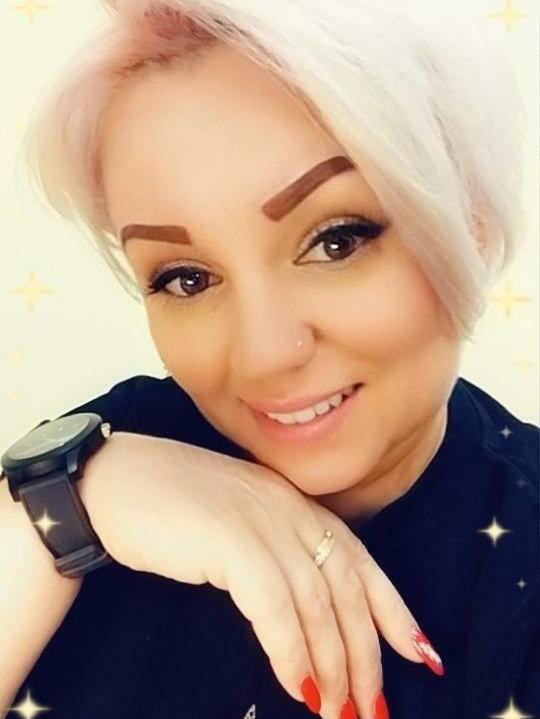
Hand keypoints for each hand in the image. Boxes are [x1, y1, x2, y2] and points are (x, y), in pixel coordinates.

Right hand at [81, 431, 426, 718]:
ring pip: (316, 602)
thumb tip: (304, 620)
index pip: (359, 560)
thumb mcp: (239, 522)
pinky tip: (296, 686)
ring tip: (336, 712)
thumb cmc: (172, 507)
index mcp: (294, 503)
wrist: (116, 480)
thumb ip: (275, 554)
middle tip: (372, 707)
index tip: (419, 652)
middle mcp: (287, 509)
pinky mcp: (229, 539)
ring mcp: (261, 520)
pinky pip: (273, 606)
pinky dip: (290, 651)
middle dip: (365, 654)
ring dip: (332, 664)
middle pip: (345, 588)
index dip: (393, 608)